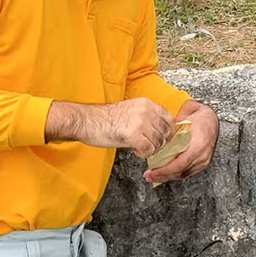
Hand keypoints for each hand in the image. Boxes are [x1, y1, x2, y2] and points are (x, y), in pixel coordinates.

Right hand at [48, 98, 174, 156]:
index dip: (167, 130)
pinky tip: (135, 150)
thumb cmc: (104, 118)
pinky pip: (148, 149)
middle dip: (160, 142)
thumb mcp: (129, 110)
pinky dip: (144, 153)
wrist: (87, 120)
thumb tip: (158, 131)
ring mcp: (140, 122)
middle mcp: (145, 111)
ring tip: (140, 148)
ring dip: (151, 148)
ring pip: (158, 141)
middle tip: (150, 145)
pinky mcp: (133, 135)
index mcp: (145, 103)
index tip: (161, 137)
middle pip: (165, 131)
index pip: (168, 117)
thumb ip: (145, 117)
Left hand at [144, 101, 218, 185]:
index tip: (153, 171)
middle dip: (162, 176)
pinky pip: (187, 173)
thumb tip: (155, 138)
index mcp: (198, 145)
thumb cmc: (200, 117)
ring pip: (183, 174)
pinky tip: (165, 174)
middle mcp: (202, 156)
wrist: (212, 119)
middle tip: (149, 176)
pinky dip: (175, 174)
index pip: (180, 164)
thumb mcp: (182, 120)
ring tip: (154, 176)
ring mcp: (203, 161)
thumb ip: (170, 130)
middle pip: (180, 172)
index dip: (165, 170)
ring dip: (167, 177)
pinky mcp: (202, 164)